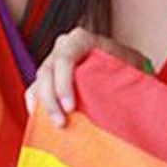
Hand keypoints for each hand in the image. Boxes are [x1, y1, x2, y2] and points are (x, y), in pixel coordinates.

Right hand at [28, 28, 149, 125]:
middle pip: (46, 72)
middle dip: (50, 100)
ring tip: (56, 127)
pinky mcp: (49, 80)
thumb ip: (125, 78)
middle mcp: (63, 48)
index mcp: (82, 40)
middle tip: (61, 123)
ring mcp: (53, 63)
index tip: (70, 108)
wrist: (125, 70)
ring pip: (38, 83)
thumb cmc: (129, 67)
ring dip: (43, 106)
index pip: (65, 58)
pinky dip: (38, 108)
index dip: (63, 83)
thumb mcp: (131, 68)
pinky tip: (45, 124)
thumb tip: (127, 102)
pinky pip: (35, 93)